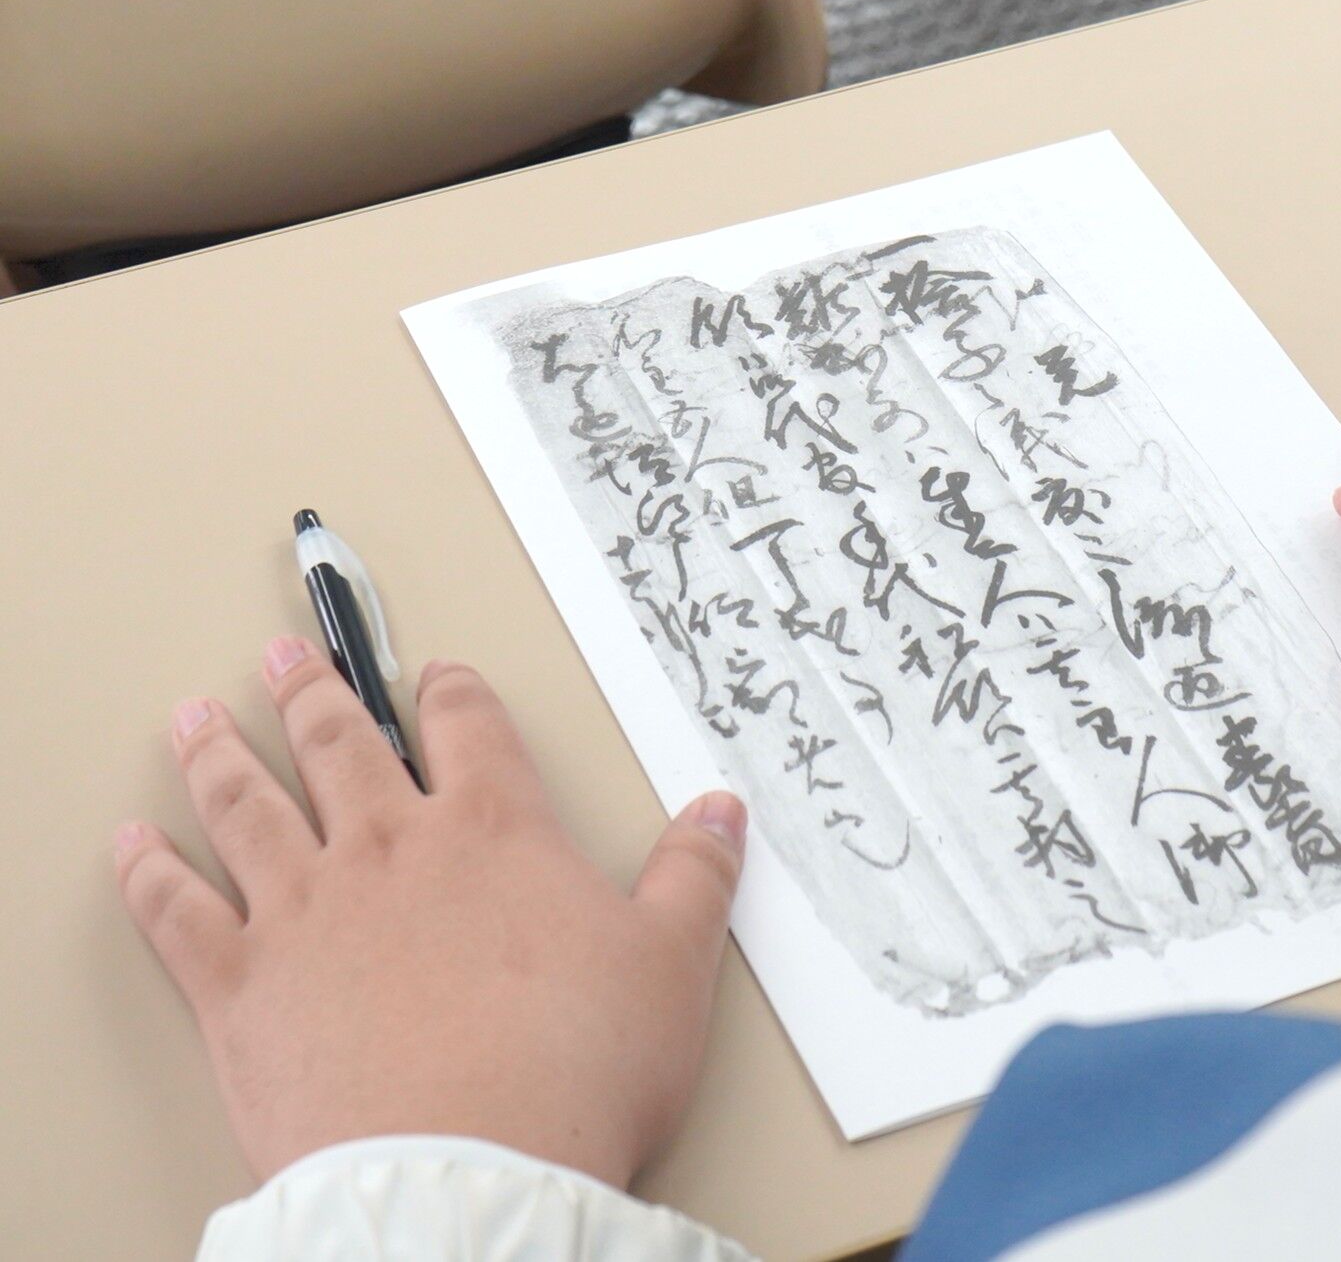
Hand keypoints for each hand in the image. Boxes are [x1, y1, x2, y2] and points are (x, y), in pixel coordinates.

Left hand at [113, 635, 745, 1186]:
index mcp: (492, 831)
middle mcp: (389, 849)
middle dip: (313, 691)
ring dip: (218, 754)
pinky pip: (177, 912)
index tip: (440, 675)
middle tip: (288, 656)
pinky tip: (133, 849)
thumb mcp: (672, 965)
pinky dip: (149, 876)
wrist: (467, 1170)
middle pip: (339, 742)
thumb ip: (694, 878)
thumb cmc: (574, 1070)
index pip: (468, 728)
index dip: (453, 691)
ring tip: (196, 718)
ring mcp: (304, 910)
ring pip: (246, 805)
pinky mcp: (242, 985)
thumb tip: (721, 814)